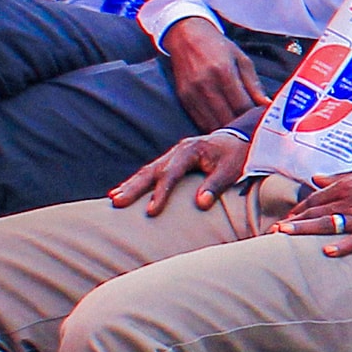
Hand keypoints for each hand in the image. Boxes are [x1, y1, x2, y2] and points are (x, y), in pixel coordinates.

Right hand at [112, 126, 251, 215]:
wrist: (237, 139)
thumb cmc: (235, 156)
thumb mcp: (231, 170)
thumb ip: (215, 185)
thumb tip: (201, 204)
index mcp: (190, 150)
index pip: (171, 174)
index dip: (161, 193)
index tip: (151, 211)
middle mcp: (177, 151)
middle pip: (152, 171)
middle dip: (134, 188)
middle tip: (117, 202)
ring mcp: (171, 155)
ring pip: (146, 171)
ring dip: (130, 185)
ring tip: (114, 199)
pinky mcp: (170, 161)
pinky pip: (149, 172)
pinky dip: (136, 182)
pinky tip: (121, 192)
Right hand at [159, 17, 269, 129]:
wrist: (187, 37)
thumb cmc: (218, 47)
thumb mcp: (242, 60)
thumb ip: (254, 85)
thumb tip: (267, 106)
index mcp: (223, 72)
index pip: (242, 106)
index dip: (254, 118)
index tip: (264, 122)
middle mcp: (206, 84)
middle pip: (228, 118)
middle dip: (243, 128)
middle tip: (254, 131)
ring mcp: (192, 93)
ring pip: (213, 124)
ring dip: (229, 131)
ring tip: (241, 133)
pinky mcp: (184, 99)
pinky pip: (200, 121)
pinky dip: (214, 128)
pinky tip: (225, 127)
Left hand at [274, 158, 351, 255]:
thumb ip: (340, 177)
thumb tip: (316, 179)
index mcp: (347, 184)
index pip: (314, 198)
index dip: (297, 209)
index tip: (285, 218)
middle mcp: (351, 200)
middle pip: (315, 212)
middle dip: (292, 222)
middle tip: (273, 232)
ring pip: (327, 225)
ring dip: (304, 230)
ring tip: (283, 237)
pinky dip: (342, 246)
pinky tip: (327, 251)